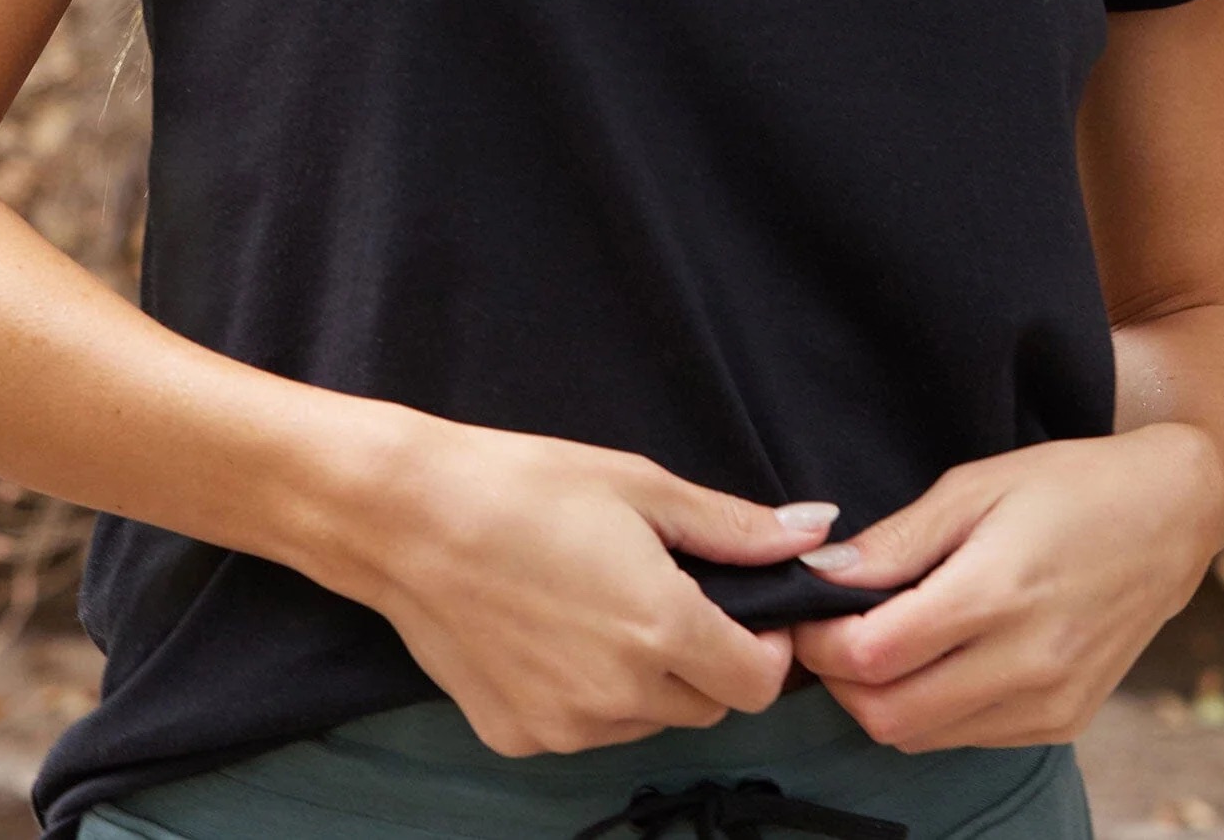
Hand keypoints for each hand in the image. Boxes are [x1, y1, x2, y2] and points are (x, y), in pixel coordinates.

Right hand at [320, 408, 835, 754]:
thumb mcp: (641, 488)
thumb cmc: (526, 487)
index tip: (745, 609)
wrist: (409, 519)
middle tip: (670, 595)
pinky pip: (585, 729)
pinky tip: (556, 633)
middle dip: (710, 661)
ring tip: (604, 605)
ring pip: (646, 721)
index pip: (759, 684)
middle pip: (707, 707)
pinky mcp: (517, 736)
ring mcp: (564, 726)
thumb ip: (734, 526)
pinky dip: (590, 695)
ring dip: (650, 680)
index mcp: (662, 628)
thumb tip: (814, 531)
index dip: (766, 648)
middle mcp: (619, 694)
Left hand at [786, 425, 1223, 749]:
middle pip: (888, 714)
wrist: (1170, 516)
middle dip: (840, 682)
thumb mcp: (974, 486)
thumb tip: (821, 575)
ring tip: (881, 641)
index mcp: (996, 593)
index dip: (820, 643)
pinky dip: (933, 710)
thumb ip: (896, 540)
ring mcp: (1049, 703)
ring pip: (924, 737)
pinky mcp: (1064, 722)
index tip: (806, 614)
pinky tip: (937, 659)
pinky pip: (969, 737)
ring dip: (883, 700)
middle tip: (831, 634)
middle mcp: (1026, 663)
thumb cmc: (1068, 485)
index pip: (872, 655)